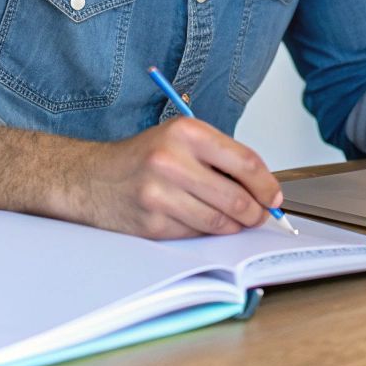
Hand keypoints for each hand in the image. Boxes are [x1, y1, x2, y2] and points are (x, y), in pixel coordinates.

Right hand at [73, 117, 283, 238]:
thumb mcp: (180, 138)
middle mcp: (171, 161)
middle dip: (256, 212)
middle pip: (237, 197)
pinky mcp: (152, 224)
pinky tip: (200, 220)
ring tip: (235, 220)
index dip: (267, 184)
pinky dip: (205, 231)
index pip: (245, 162)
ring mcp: (160, 195)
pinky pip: (195, 234)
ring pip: (219, 221)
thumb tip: (262, 186)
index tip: (274, 196)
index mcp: (185, 132)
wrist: (91, 179)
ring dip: (234, 226)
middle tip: (260, 215)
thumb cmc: (142, 157)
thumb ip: (220, 156)